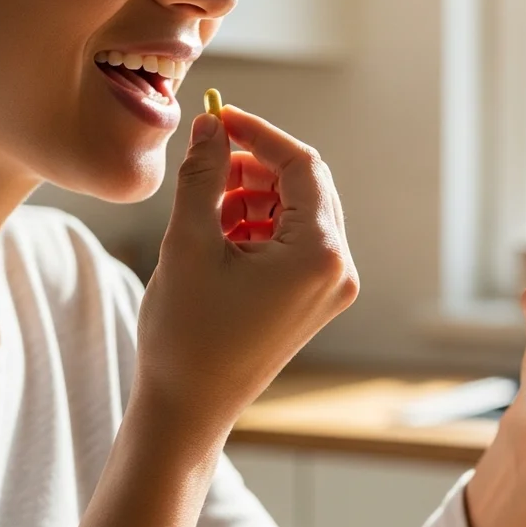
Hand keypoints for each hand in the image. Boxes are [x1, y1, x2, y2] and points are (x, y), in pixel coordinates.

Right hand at [135, 107, 358, 429]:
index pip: (302, 166)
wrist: (189, 408)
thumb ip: (203, 175)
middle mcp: (339, 269)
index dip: (259, 134)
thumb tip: (210, 124)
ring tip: (206, 212)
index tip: (217, 118)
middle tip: (207, 161)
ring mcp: (331, 288)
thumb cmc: (186, 334)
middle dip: (256, 166)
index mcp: (320, 254)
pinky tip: (220, 239)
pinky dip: (260, 227)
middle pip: (307, 186)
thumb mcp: (189, 243)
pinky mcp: (315, 300)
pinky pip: (296, 242)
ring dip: (254, 197)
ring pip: (299, 213)